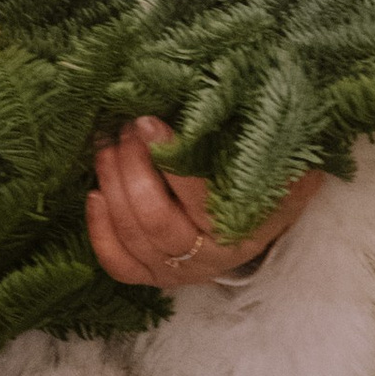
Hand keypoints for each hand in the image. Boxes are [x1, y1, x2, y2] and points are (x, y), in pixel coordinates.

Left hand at [85, 117, 324, 293]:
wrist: (268, 219)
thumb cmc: (273, 182)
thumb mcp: (280, 160)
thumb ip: (264, 142)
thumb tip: (236, 100)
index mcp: (242, 230)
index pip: (197, 197)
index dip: (166, 158)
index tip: (147, 123)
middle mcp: (209, 258)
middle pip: (153, 218)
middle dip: (131, 168)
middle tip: (125, 130)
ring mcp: (179, 272)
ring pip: (131, 236)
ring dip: (112, 186)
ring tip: (108, 148)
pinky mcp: (154, 276)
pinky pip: (118, 264)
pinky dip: (100, 231)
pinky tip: (95, 195)